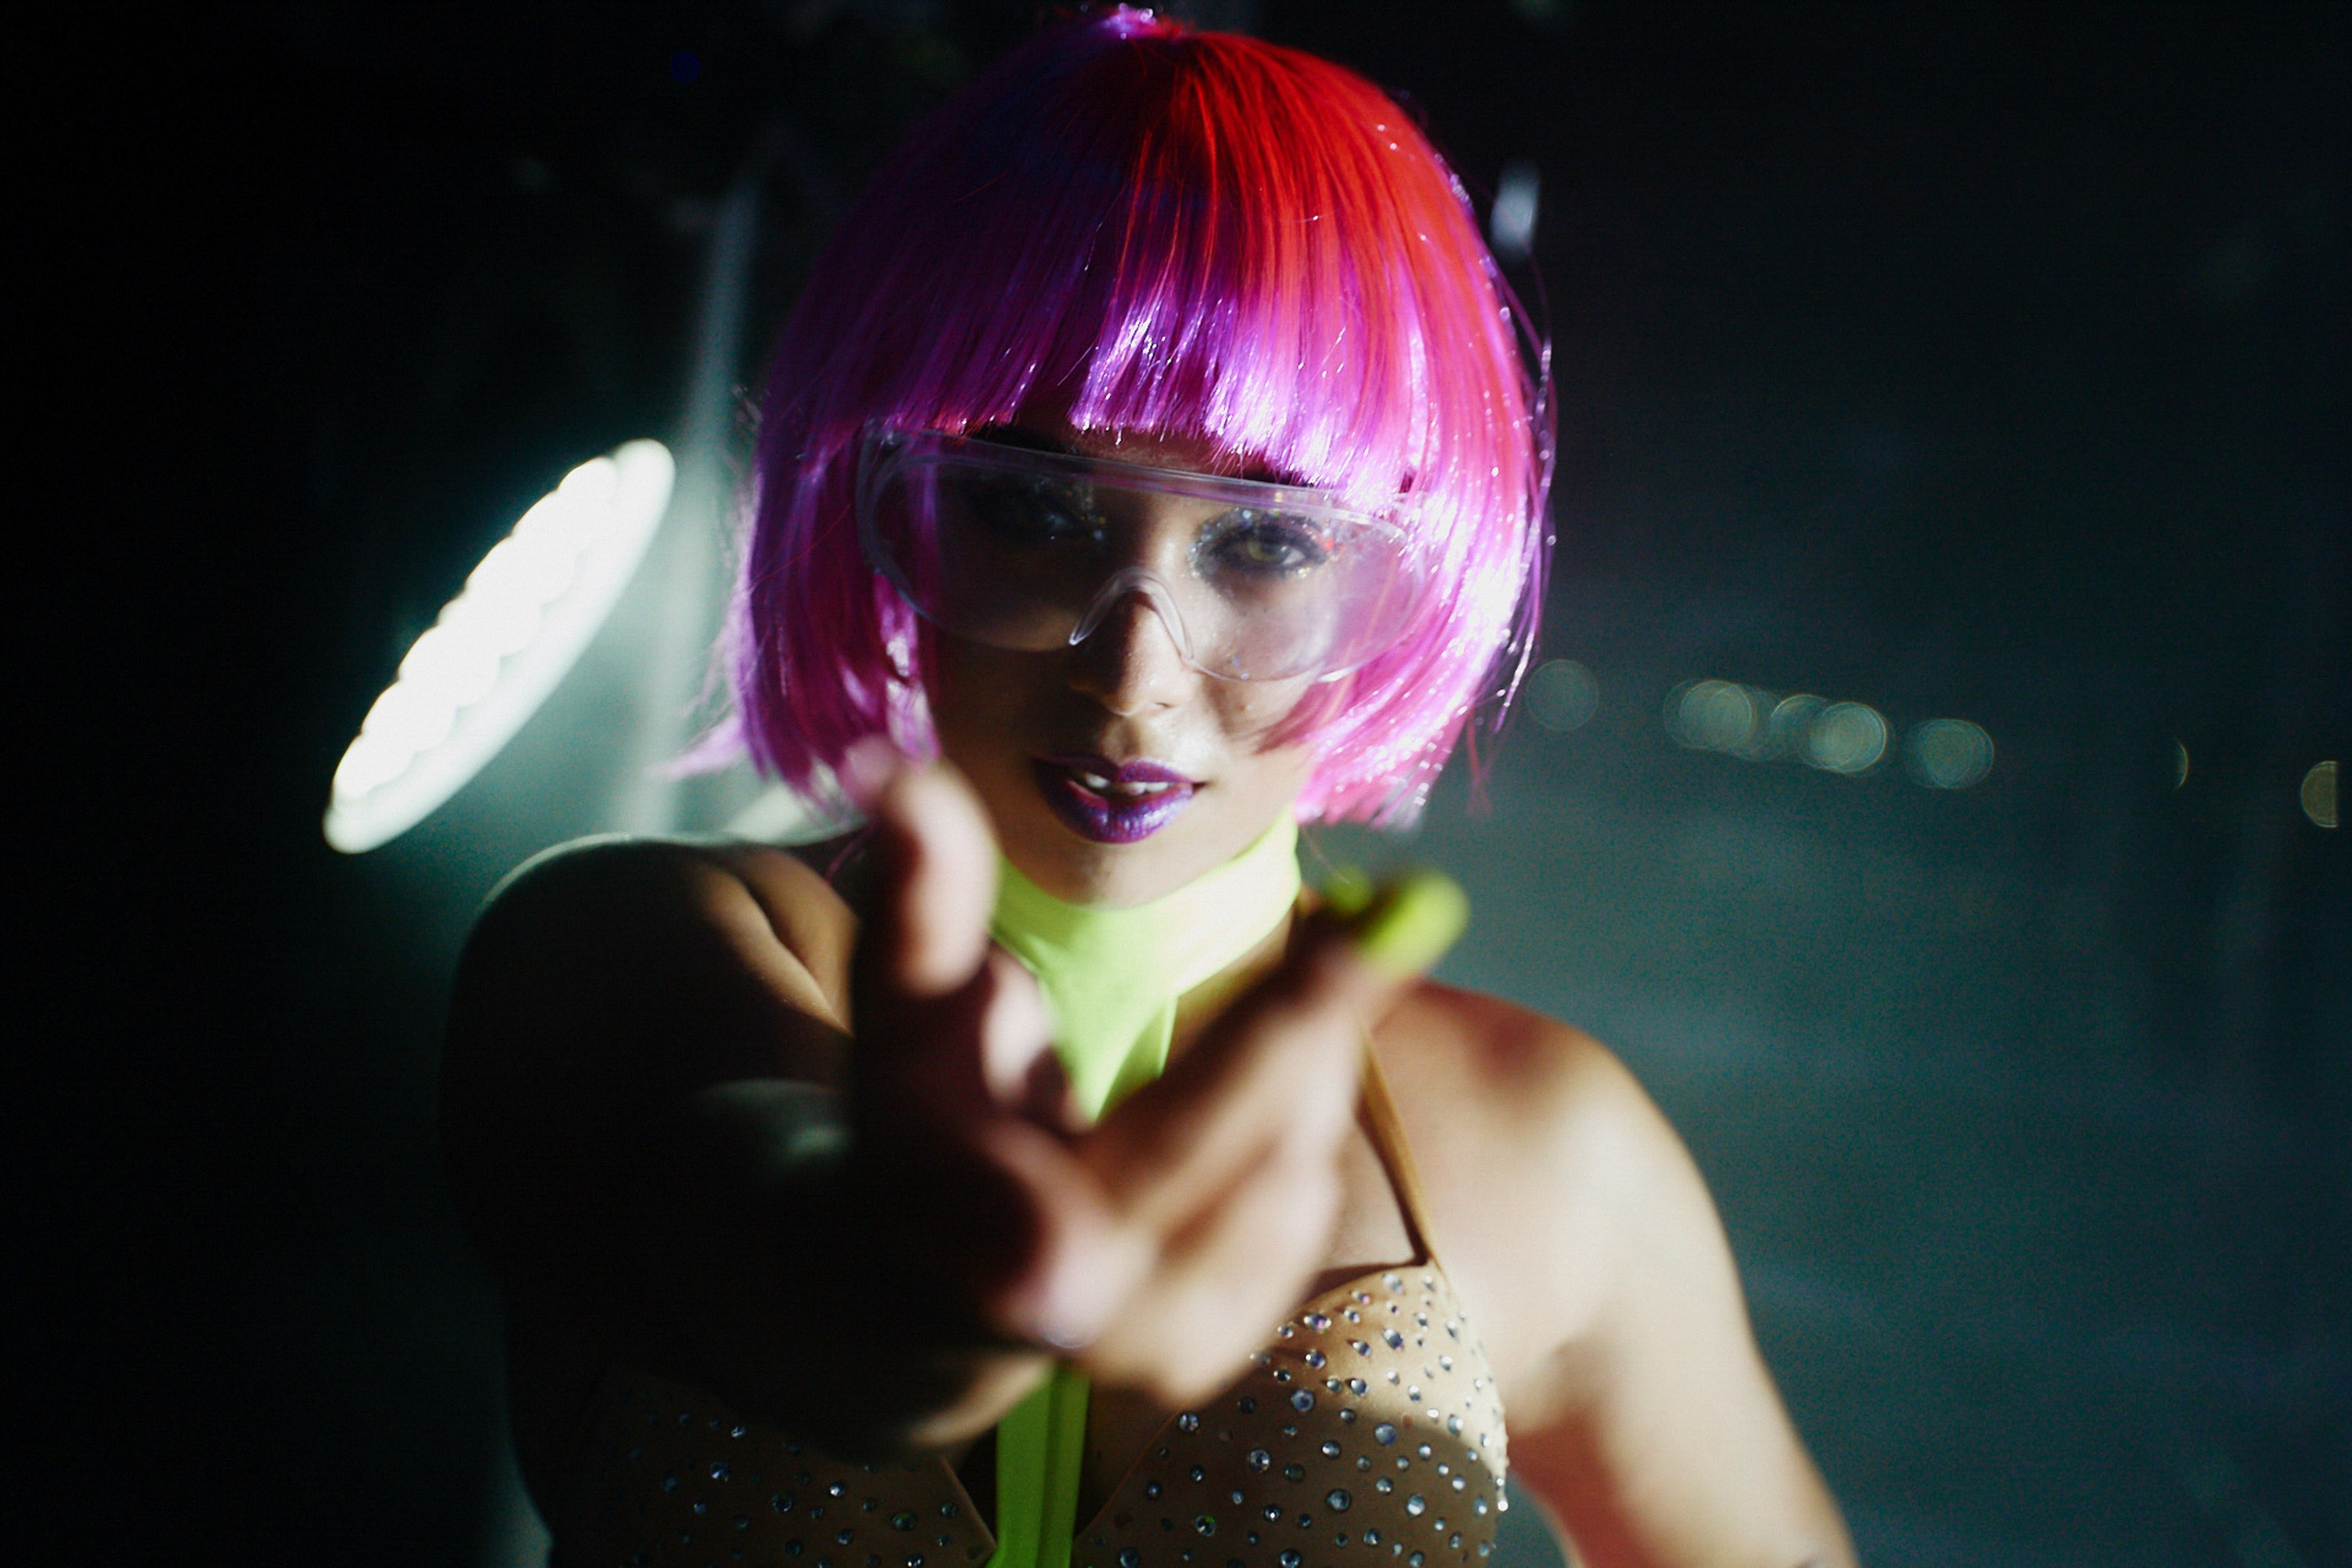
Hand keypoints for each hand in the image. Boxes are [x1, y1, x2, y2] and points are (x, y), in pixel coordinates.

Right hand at [845, 749, 1444, 1428]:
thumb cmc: (912, 1112)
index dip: (1303, 1005)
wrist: (907, 1276)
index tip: (1389, 916)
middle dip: (1319, 1010)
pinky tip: (1226, 1109)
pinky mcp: (1217, 1359)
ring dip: (1299, 1072)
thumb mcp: (906, 1004)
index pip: (1206, 1108)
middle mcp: (1127, 1323)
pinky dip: (1285, 1135)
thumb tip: (901, 776)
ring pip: (1301, 1162)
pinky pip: (1297, 1208)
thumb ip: (921, 899)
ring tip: (1232, 1026)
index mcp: (1042, 1244)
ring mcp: (1179, 1353)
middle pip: (1281, 1128)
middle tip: (1363, 918)